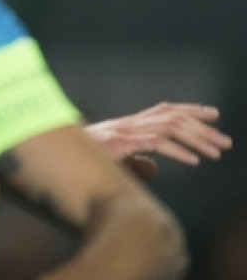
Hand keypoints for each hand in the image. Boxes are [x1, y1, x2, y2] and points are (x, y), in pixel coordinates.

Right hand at [86, 103, 229, 180]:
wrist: (54, 156)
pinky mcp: (121, 143)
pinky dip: (178, 151)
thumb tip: (156, 168)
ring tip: (217, 152)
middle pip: (174, 117)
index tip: (213, 115)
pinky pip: (156, 143)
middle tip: (226, 141)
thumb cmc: (81, 161)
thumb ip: (137, 163)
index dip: (190, 110)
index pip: (165, 110)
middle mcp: (130, 123)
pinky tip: (195, 161)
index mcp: (129, 124)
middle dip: (203, 128)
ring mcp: (125, 131)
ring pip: (170, 128)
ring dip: (197, 140)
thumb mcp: (115, 162)